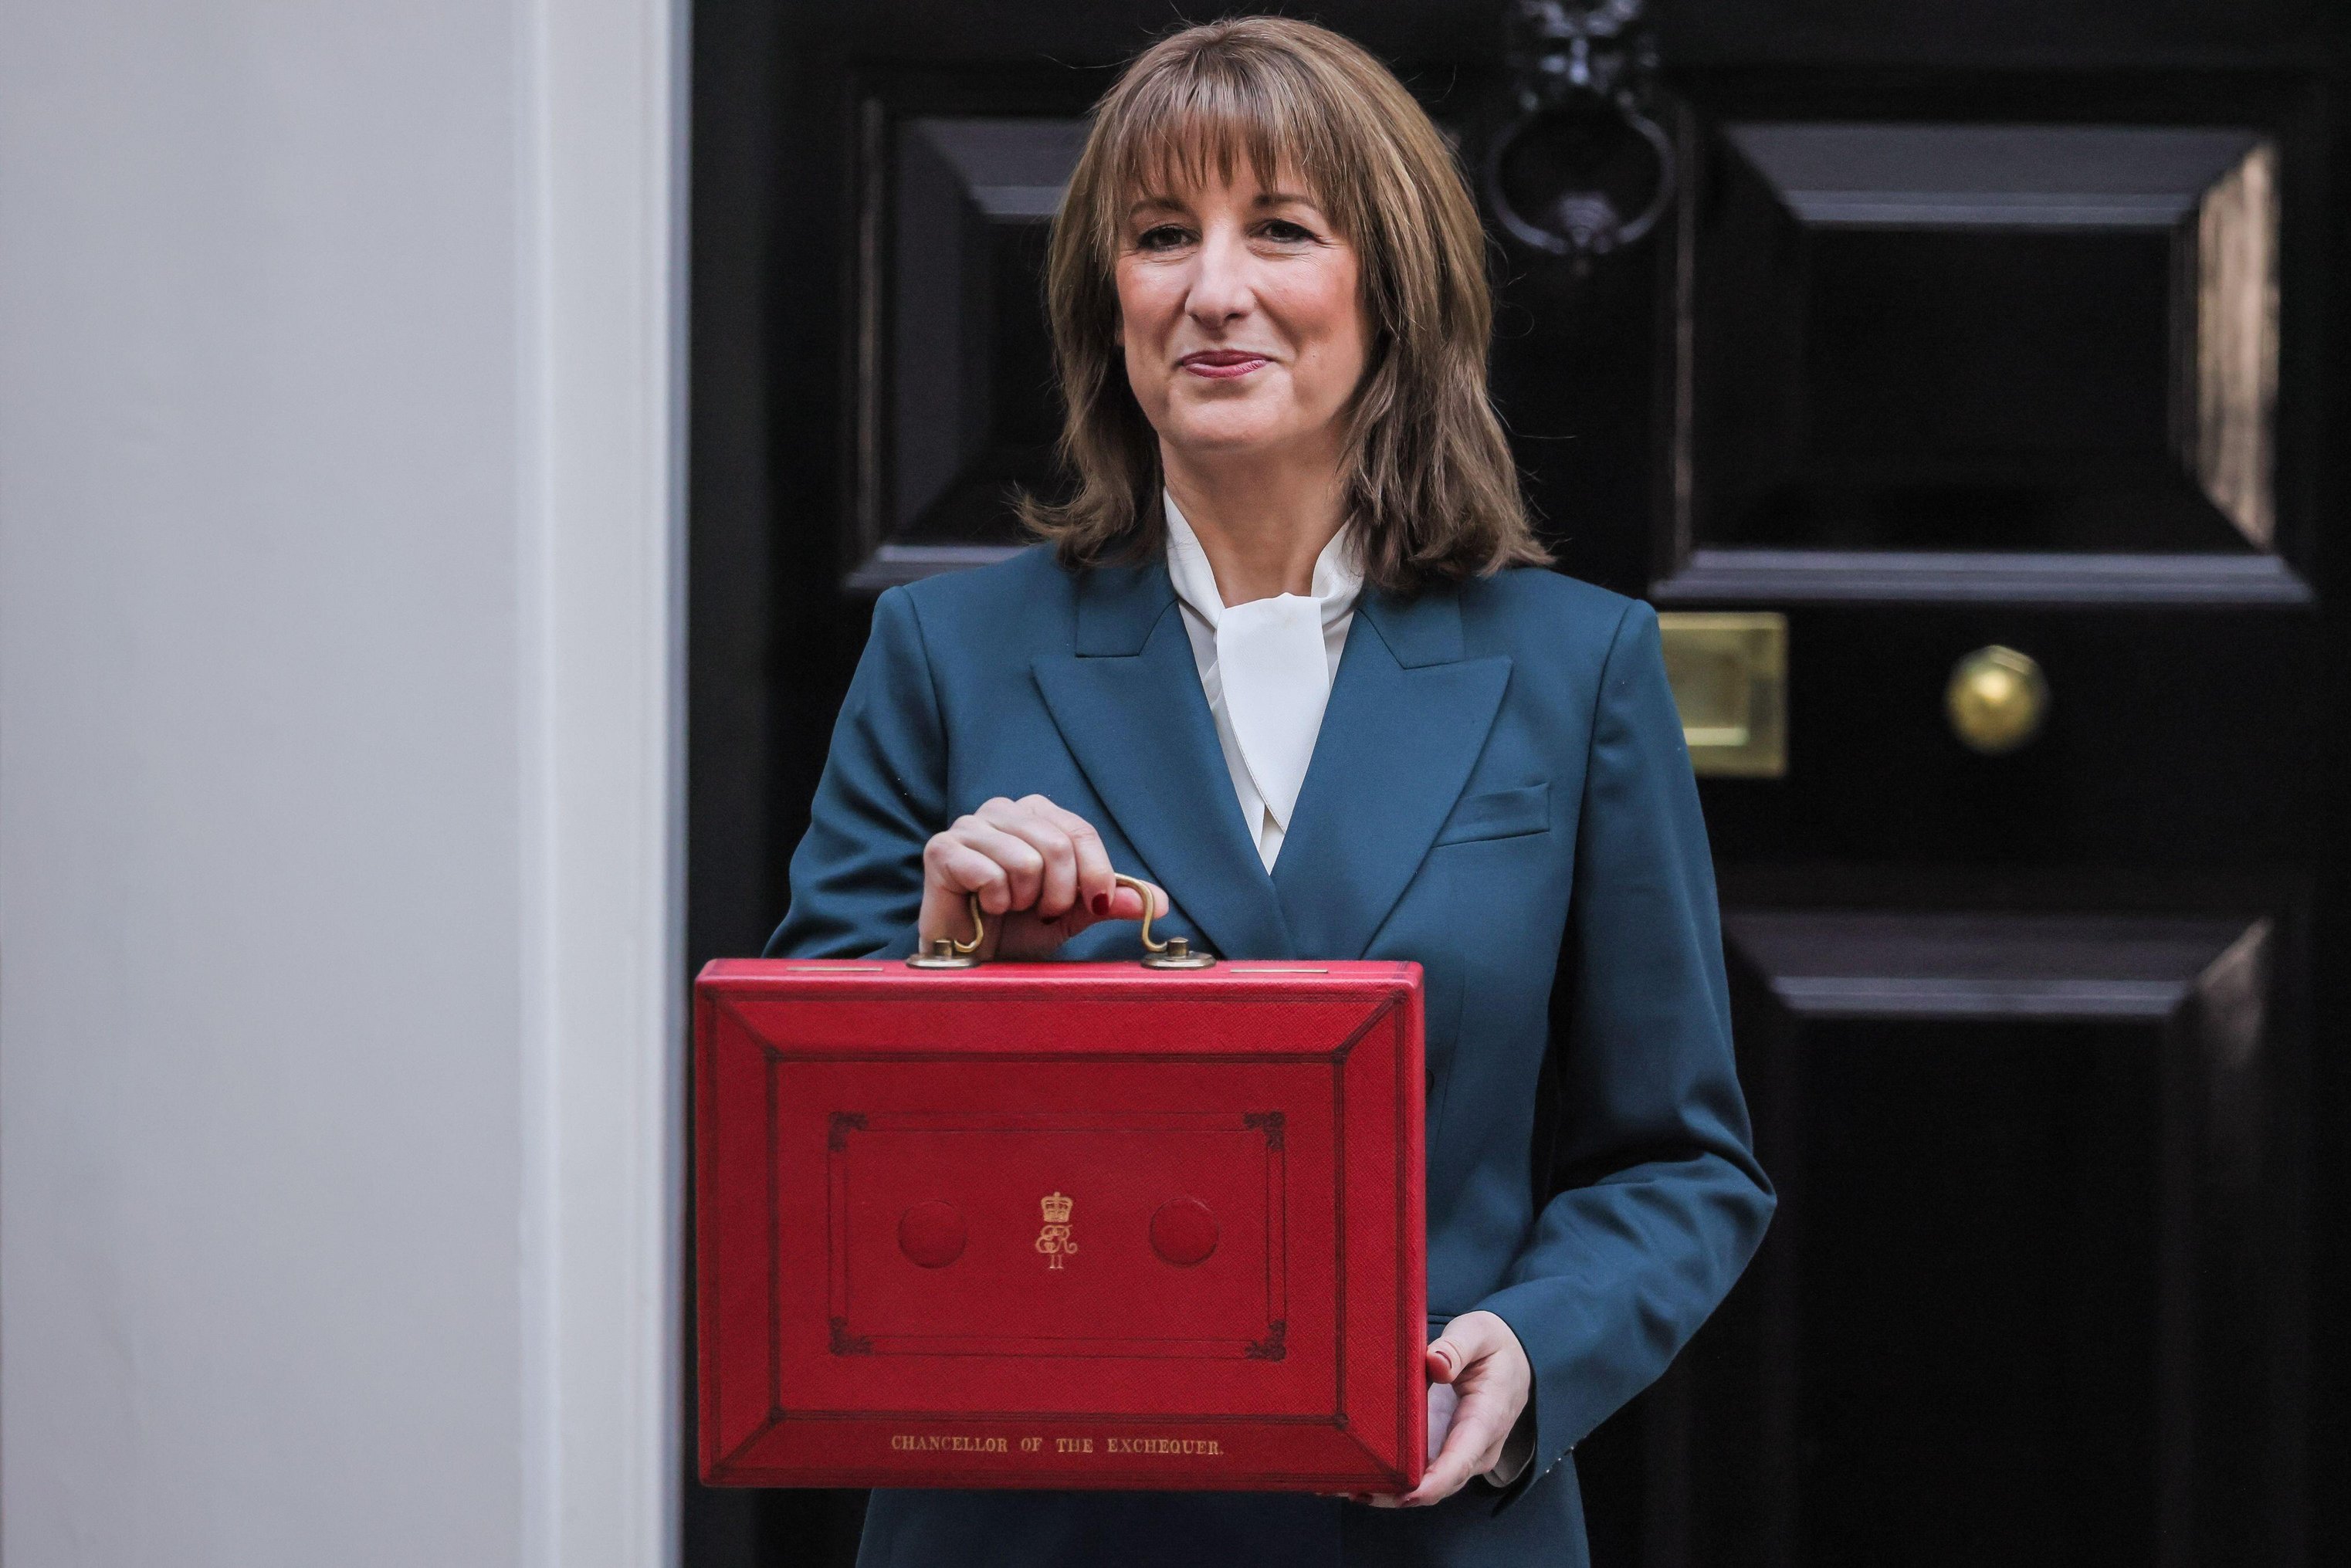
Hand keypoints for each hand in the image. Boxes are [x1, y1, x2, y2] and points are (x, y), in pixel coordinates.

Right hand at [920, 795, 1165, 959]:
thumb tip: (1159, 902)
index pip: (1080, 832)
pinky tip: (984, 907)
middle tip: (1040, 912)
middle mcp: (1003, 810)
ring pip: (1026, 860)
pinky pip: (990, 873)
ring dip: (1025, 900)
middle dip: (1059, 894)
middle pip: (1058, 844)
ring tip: (1010, 908)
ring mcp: (969, 826)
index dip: (1097, 873)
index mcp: (1037, 815)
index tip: (1095, 905)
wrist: (972, 961)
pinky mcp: (942, 849)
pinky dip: (995, 902)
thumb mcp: (1073, 915)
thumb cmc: (1017, 931)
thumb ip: (1110, 901)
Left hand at [1361, 1310, 1530, 1507]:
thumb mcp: (1479, 1333)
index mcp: (1486, 1420)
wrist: (1514, 1358)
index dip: (1431, 1484)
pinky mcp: (1446, 1450)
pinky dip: (1391, 1480)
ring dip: (1387, 1492)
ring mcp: (1461, 1454)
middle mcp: (1475, 1449)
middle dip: (1397, 1494)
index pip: (1460, 1461)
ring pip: (1426, 1486)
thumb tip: (1435, 1363)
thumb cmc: (1494, 1346)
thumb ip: (1458, 1347)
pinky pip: (1421, 1474)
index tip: (1403, 1494)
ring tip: (1341, 1486)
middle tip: (1351, 1488)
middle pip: (1438, 1485)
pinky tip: (1356, 1476)